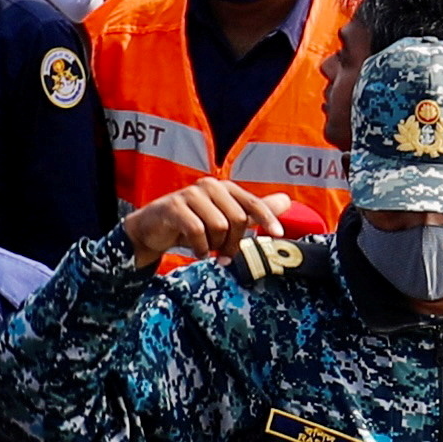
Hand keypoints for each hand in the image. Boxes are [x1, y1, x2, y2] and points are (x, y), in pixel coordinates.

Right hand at [122, 178, 288, 271]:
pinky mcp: (173, 206)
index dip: (267, 219)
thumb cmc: (194, 224)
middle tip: (224, 255)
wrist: (155, 230)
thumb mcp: (227, 219)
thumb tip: (287, 200)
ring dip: (215, 245)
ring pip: (218, 226)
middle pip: (238, 219)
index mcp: (225, 189)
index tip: (278, 235)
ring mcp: (190, 194)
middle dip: (233, 243)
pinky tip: (198, 250)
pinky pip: (196, 231)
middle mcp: (210, 186)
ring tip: (207, 248)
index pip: (253, 204)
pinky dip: (200, 247)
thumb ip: (255, 211)